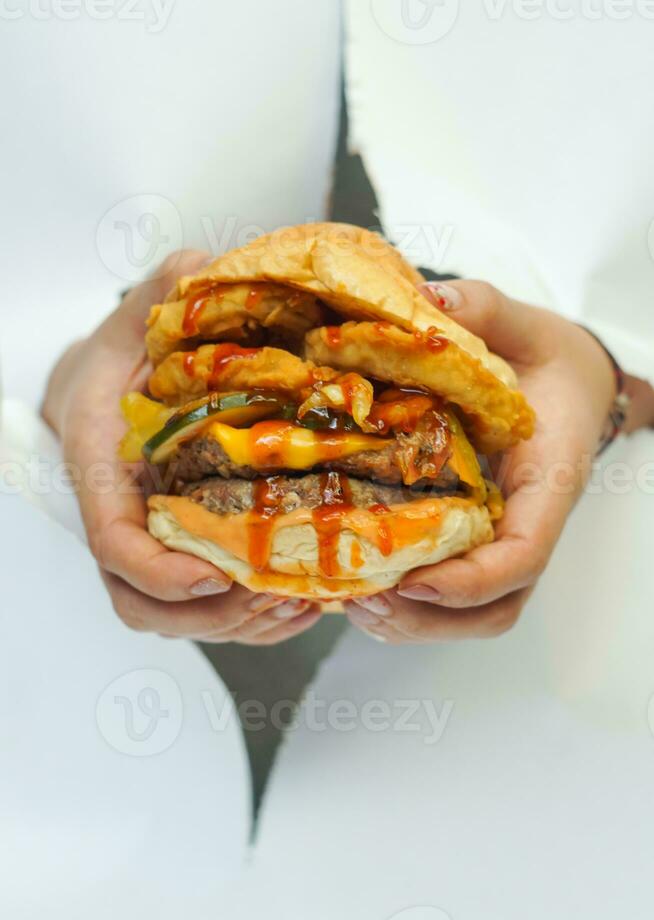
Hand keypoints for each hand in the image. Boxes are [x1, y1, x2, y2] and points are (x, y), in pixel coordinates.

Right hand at [42, 251, 320, 643]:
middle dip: (209, 615)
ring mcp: (151, 539)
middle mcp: (122, 512)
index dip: (157, 569)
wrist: (116, 377)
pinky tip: (304, 603)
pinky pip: (207, 611)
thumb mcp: (149, 304)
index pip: (112, 539)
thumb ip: (178, 287)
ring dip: (240, 626)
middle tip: (275, 596)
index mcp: (100, 462)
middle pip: (142, 602)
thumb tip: (222, 274)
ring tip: (302, 606)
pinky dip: (253, 621)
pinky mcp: (183, 550)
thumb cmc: (131, 346)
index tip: (210, 574)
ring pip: (177, 618)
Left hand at [345, 279, 616, 643]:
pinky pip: (454, 599)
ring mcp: (504, 539)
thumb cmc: (545, 358)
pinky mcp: (477, 542)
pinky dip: (409, 611)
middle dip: (430, 619)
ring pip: (475, 616)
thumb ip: (483, 310)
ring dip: (414, 625)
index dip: (470, 580)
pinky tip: (361, 593)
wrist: (568, 384)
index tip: (412, 581)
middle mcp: (528, 521)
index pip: (524, 551)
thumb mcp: (521, 324)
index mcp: (547, 477)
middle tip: (364, 599)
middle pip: (496, 606)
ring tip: (352, 605)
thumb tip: (427, 298)